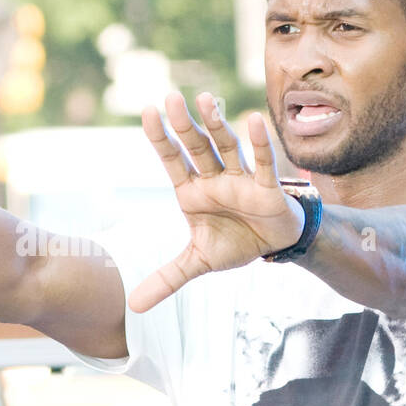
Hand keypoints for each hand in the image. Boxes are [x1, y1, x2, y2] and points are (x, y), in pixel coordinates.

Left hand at [131, 91, 303, 312]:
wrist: (273, 247)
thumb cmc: (234, 243)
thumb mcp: (196, 263)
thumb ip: (166, 279)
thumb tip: (131, 306)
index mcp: (192, 191)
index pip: (172, 160)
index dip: (161, 138)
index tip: (147, 111)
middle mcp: (214, 179)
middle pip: (196, 147)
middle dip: (184, 125)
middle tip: (170, 98)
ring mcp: (240, 179)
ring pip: (226, 147)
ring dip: (217, 124)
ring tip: (205, 100)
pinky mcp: (267, 187)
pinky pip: (262, 163)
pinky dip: (259, 144)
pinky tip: (252, 120)